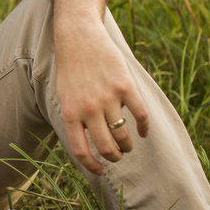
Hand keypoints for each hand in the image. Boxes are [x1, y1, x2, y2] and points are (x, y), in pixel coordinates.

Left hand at [54, 14, 150, 174]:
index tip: (101, 171)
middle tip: (117, 156)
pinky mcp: (125, 86)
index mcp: (71, 113)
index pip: (81, 151)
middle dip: (114, 157)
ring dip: (127, 145)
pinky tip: (143, 132)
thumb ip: (75, 119)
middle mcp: (89, 108)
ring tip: (127, 144)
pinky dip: (144, 128)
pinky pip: (140, 115)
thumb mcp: (65, 96)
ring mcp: (108, 97)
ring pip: (123, 135)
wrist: (79, 37)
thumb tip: (88, 146)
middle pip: (106, 147)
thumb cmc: (71, 69)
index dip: (92, 166)